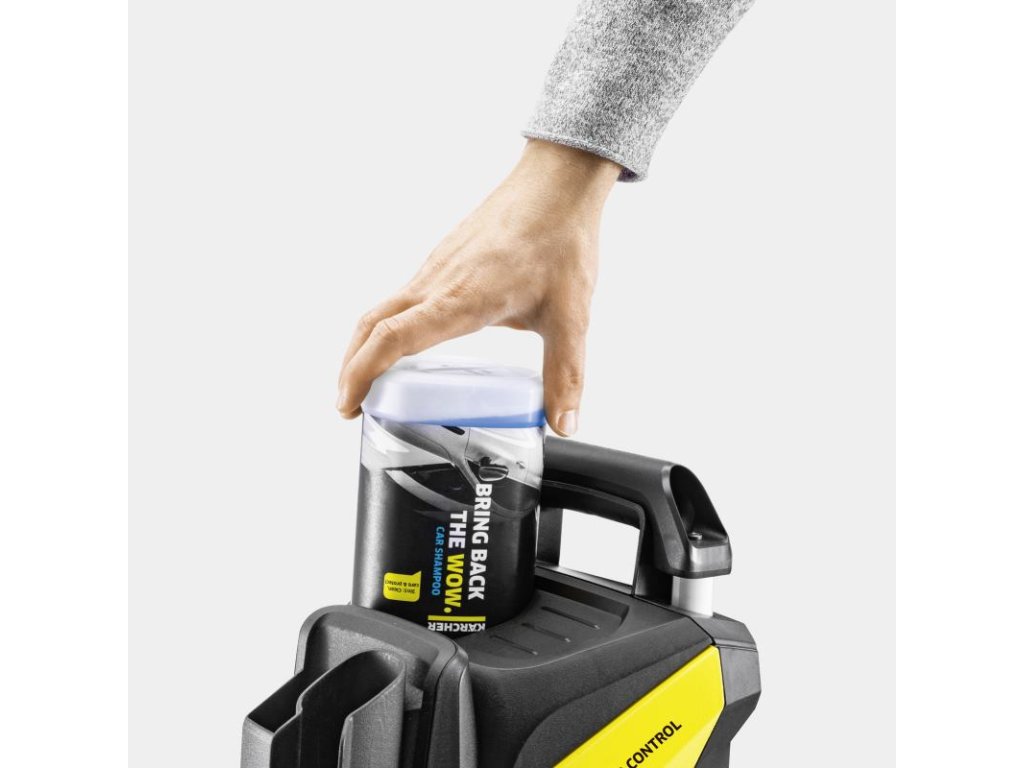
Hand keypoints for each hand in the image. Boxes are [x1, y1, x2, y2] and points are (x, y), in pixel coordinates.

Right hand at [337, 139, 619, 435]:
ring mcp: (436, 268)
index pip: (392, 338)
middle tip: (350, 404)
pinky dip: (390, 326)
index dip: (362, 374)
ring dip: (367, 346)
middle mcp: (438, 282)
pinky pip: (404, 297)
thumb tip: (564, 422)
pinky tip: (412, 344)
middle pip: (371, 325)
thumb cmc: (561, 240)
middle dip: (351, 368)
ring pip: (383, 309)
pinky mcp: (444, 260)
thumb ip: (565, 375)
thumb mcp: (569, 317)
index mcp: (460, 299)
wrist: (558, 183)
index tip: (348, 404)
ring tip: (372, 383)